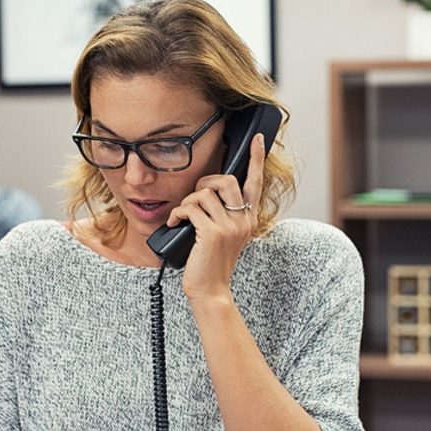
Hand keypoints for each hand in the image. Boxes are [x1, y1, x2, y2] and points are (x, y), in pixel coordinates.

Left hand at [166, 134, 265, 301]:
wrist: (210, 291)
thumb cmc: (211, 263)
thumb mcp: (226, 237)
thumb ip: (224, 215)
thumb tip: (207, 192)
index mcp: (249, 219)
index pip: (256, 183)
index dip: (256, 159)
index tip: (257, 139)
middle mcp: (243, 221)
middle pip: (226, 180)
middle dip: (204, 182)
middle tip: (195, 198)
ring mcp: (229, 227)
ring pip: (204, 194)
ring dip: (187, 202)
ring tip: (182, 217)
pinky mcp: (212, 233)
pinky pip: (190, 208)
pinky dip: (177, 214)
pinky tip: (173, 224)